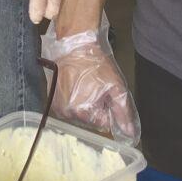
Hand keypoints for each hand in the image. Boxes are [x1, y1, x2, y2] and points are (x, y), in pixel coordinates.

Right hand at [42, 16, 140, 143]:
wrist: (74, 47)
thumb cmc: (96, 65)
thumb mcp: (116, 87)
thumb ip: (123, 112)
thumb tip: (130, 133)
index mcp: (85, 112)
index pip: (103, 123)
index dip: (107, 109)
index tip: (105, 95)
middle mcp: (68, 114)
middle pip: (90, 120)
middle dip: (95, 108)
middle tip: (95, 89)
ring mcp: (58, 108)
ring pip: (78, 115)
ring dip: (84, 105)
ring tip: (85, 87)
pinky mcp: (52, 101)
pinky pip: (67, 108)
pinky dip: (73, 101)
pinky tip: (75, 88)